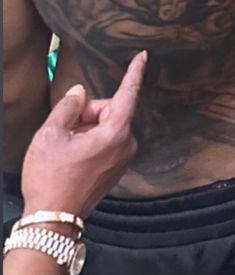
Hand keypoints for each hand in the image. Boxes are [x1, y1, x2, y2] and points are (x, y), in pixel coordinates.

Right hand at [21, 52, 146, 217]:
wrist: (53, 218)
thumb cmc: (51, 177)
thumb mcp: (51, 134)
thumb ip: (68, 106)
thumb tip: (80, 92)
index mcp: (115, 133)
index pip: (128, 94)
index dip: (134, 72)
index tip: (144, 55)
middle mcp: (126, 145)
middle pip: (109, 111)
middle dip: (87, 113)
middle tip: (64, 130)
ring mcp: (122, 159)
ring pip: (105, 128)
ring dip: (86, 130)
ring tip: (66, 149)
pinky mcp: (116, 169)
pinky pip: (105, 143)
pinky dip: (89, 142)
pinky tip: (72, 157)